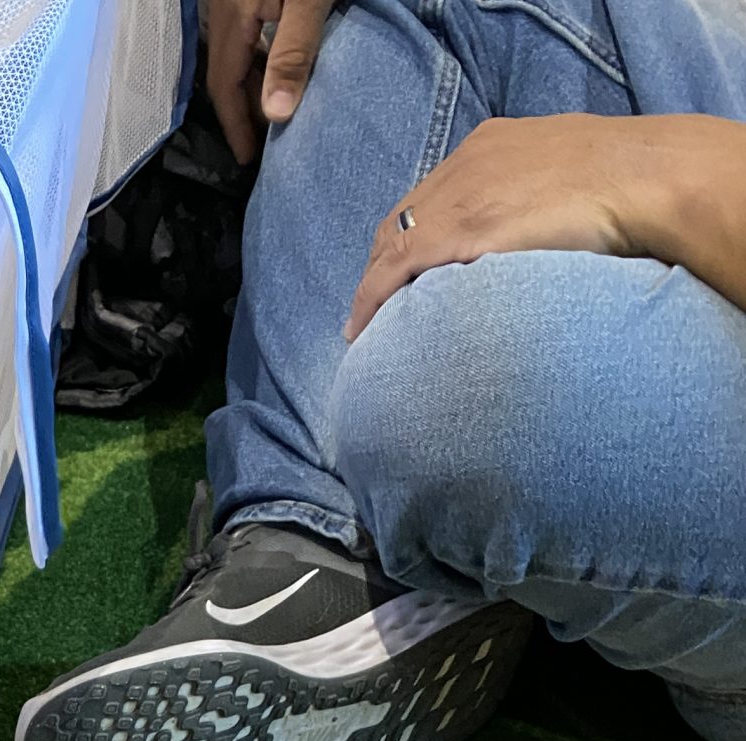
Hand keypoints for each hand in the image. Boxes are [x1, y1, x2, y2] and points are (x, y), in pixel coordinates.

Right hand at [206, 0, 335, 165]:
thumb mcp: (309, 2)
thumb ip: (293, 53)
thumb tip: (277, 114)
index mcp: (232, 19)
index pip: (223, 84)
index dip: (234, 125)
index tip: (247, 158)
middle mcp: (223, 12)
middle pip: (226, 73)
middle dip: (245, 110)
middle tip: (267, 143)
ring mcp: (233, 1)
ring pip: (236, 56)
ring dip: (254, 86)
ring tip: (277, 113)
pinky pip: (247, 37)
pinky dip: (260, 62)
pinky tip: (280, 72)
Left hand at [346, 115, 643, 341]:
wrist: (644, 177)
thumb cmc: (624, 183)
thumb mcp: (566, 175)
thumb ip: (536, 197)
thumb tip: (535, 233)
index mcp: (490, 146)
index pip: (429, 197)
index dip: (407, 238)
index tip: (398, 272)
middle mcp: (465, 165)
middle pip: (400, 220)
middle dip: (382, 264)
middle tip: (372, 309)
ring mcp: (460, 197)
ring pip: (392, 245)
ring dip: (373, 287)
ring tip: (364, 326)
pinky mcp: (462, 230)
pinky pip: (398, 269)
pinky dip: (374, 299)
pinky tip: (365, 328)